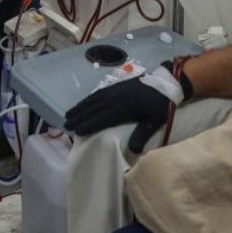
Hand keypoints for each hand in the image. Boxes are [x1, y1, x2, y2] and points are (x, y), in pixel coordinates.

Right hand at [65, 62, 192, 153]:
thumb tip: (134, 150)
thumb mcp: (155, 120)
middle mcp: (115, 98)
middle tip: (66, 124)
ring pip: (93, 100)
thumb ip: (143, 134)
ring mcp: (114, 90)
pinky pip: (98, 93)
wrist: (165, 82)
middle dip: (79, 116)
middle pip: (93, 108)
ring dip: (80, 107)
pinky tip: (83, 103)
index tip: (76, 131)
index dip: (89, 124)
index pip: (102, 118)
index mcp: (124, 108)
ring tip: (69, 114)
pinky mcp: (116, 86)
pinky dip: (88, 99)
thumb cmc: (161, 104)